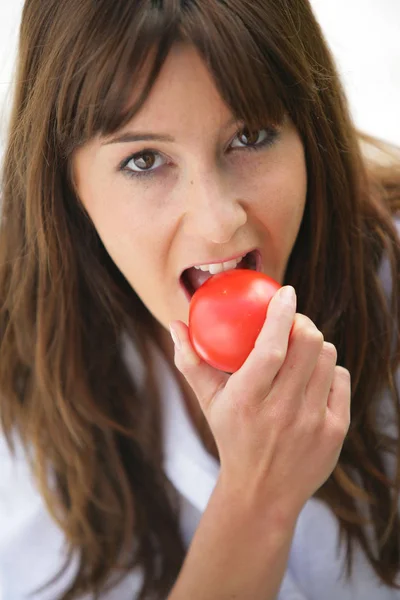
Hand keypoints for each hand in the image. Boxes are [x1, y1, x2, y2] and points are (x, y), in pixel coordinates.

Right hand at [169, 285, 350, 517]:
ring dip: (315, 345)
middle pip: (308, 344)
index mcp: (247, 400)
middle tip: (293, 322)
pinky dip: (328, 371)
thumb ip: (190, 361)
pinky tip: (313, 378)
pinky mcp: (335, 431)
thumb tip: (175, 324)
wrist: (263, 491)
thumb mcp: (207, 402)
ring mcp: (313, 422)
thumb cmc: (232, 436)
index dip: (281, 314)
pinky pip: (339, 379)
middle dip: (303, 323)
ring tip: (300, 352)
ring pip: (327, 357)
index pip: (270, 348)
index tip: (285, 292)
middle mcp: (283, 411)